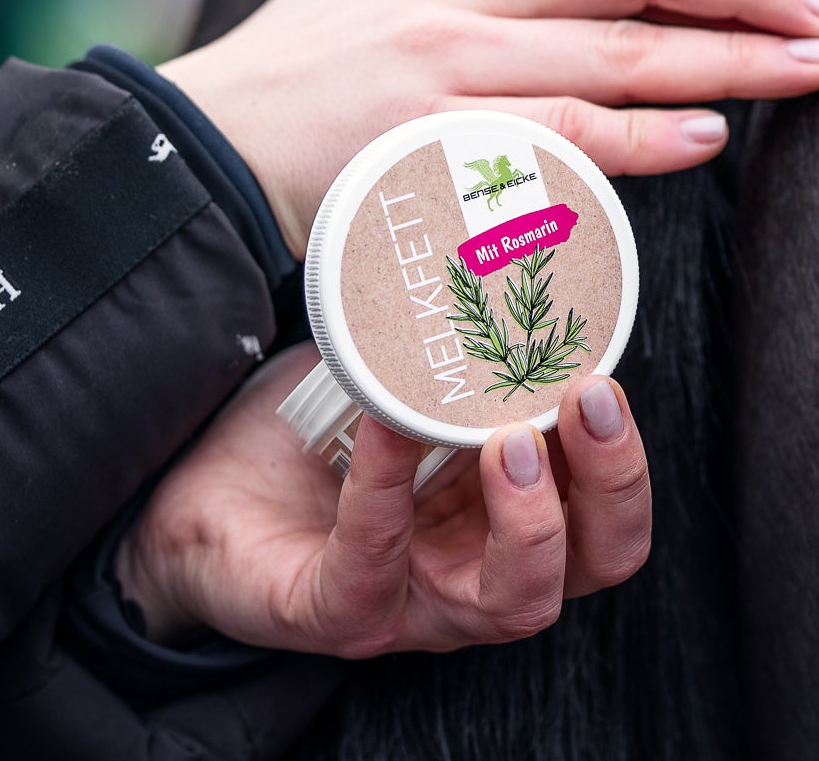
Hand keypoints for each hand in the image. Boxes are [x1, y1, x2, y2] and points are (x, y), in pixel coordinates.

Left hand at [115, 344, 651, 653]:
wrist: (196, 480)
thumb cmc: (320, 424)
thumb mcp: (411, 368)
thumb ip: (476, 320)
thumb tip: (535, 207)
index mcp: (513, 517)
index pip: (609, 520)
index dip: (622, 462)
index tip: (601, 376)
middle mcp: (480, 571)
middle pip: (592, 565)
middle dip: (608, 487)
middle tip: (584, 399)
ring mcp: (412, 603)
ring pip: (513, 602)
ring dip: (528, 520)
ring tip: (507, 438)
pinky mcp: (333, 611)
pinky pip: (372, 568)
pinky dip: (384, 494)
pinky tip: (385, 427)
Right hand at [160, 0, 818, 254]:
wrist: (195, 154)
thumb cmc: (290, 64)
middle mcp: (463, 8)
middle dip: (745, 6)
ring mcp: (443, 77)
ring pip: (603, 64)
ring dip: (713, 70)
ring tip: (799, 77)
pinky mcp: (419, 148)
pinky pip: (543, 142)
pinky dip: (626, 141)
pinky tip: (696, 142)